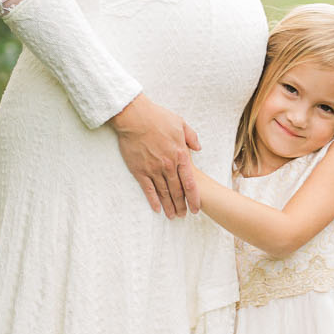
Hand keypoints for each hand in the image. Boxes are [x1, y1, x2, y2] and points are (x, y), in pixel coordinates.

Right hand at [109, 94, 201, 217]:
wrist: (135, 117)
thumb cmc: (158, 118)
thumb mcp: (181, 124)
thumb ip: (192, 137)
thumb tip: (198, 148)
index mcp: (180, 155)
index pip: (190, 182)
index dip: (194, 198)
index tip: (196, 208)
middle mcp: (168, 165)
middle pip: (177, 191)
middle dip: (182, 205)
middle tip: (184, 216)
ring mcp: (153, 169)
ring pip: (164, 192)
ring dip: (169, 206)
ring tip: (173, 216)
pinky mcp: (139, 170)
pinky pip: (148, 189)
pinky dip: (153, 200)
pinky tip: (157, 208)